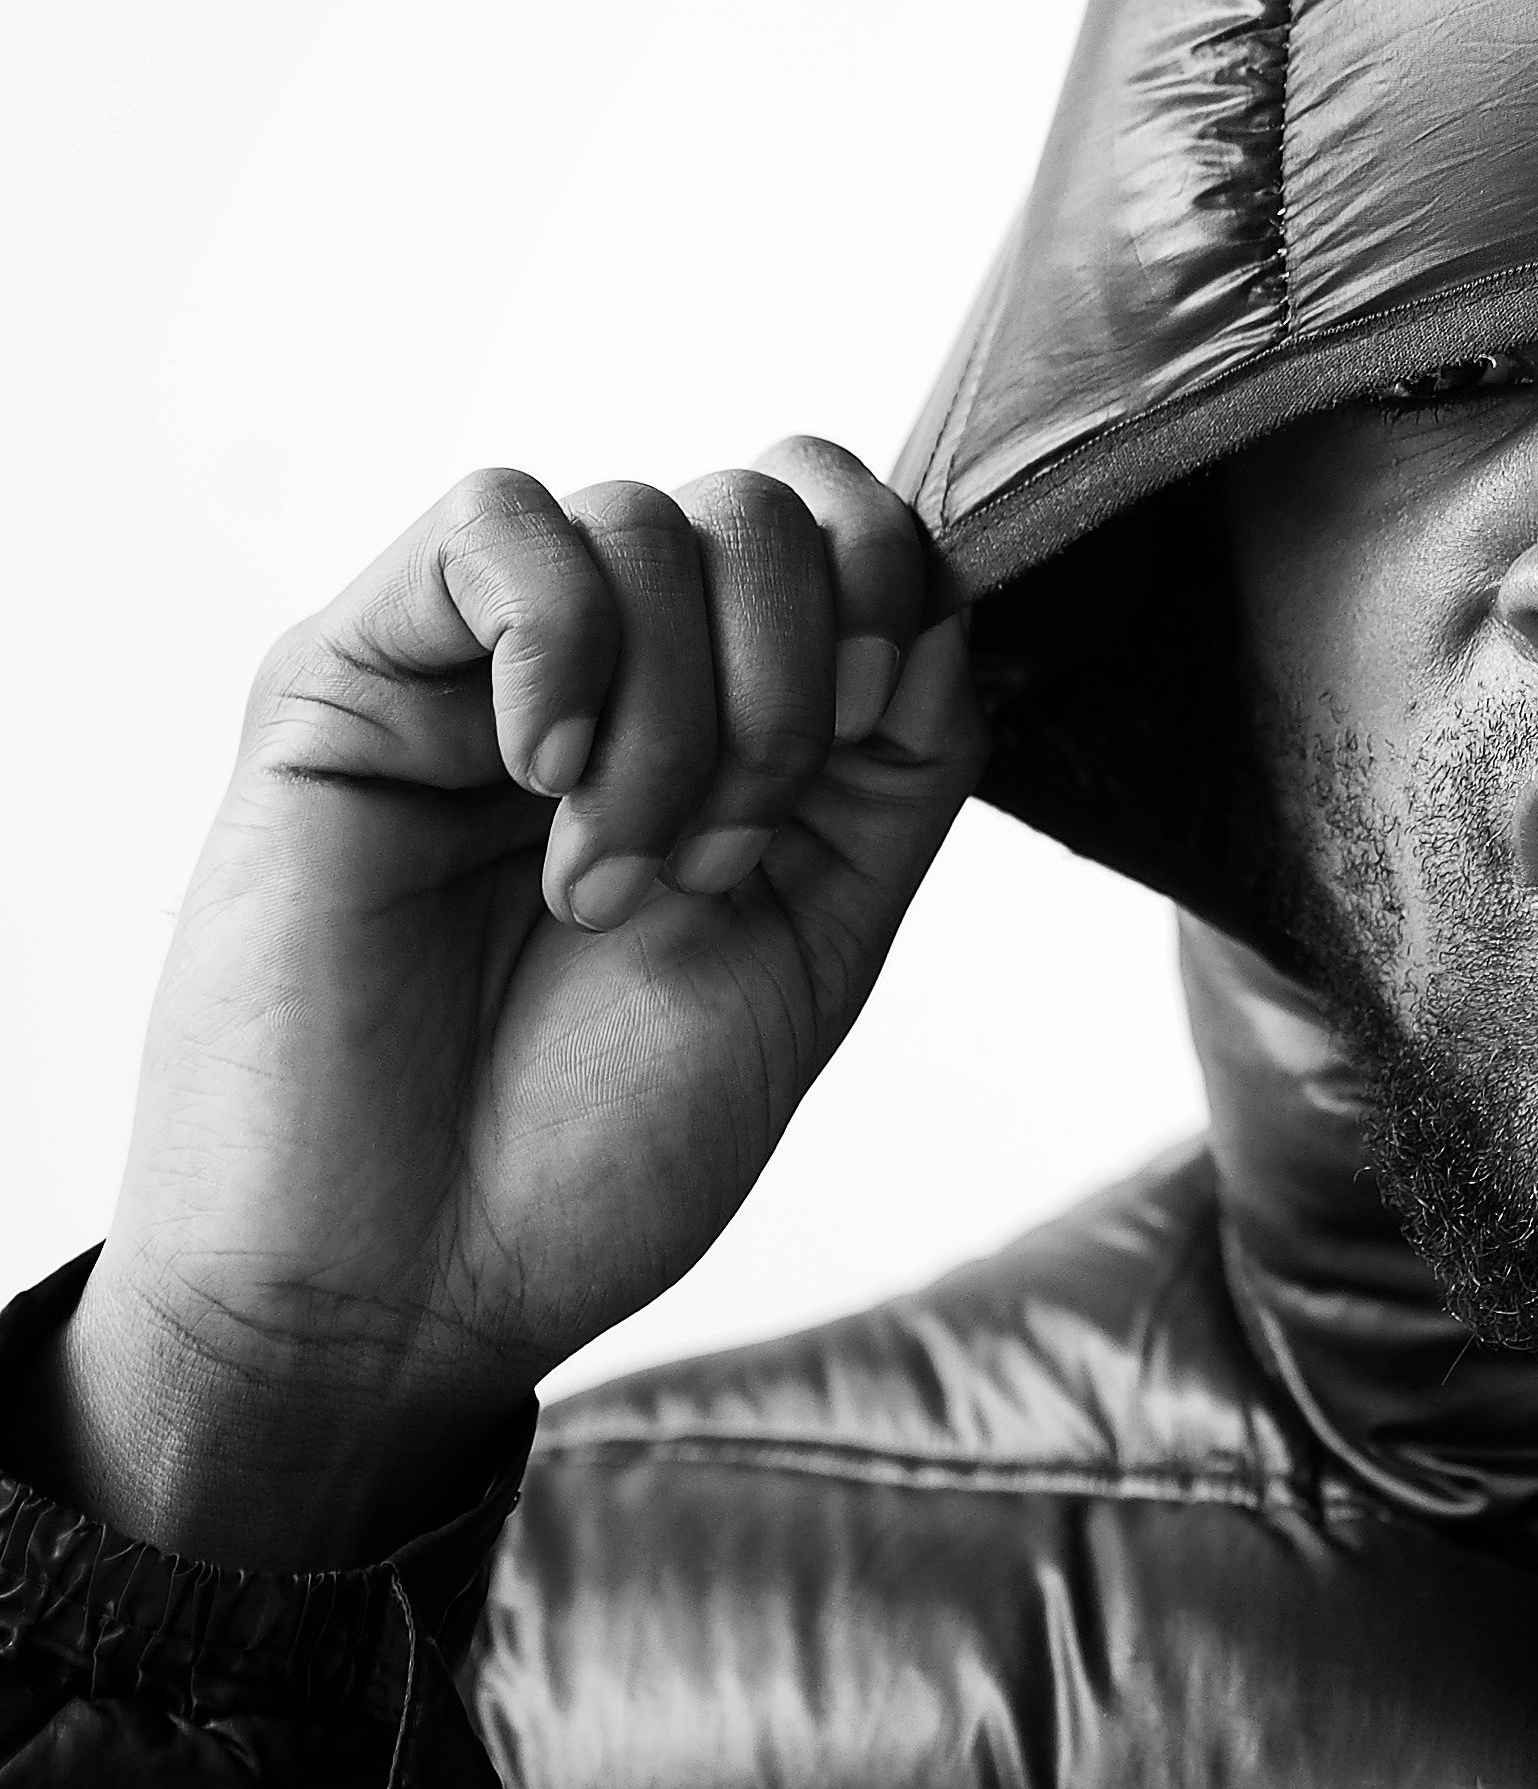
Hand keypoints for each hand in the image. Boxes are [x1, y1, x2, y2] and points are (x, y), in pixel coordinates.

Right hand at [23, 443, 984, 1564]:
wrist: (400, 1284)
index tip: (854, 759)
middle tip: (714, 864)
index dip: (896, 599)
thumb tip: (939, 590)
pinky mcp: (348, 675)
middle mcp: (621, 671)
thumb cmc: (600, 1141)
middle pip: (766, 504)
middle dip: (788, 686)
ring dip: (675, 716)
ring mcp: (483, 666)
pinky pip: (493, 521)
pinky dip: (563, 638)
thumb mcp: (823, 936)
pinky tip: (542, 774)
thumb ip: (899, 762)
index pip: (854, 528)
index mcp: (740, 723)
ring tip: (604, 880)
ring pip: (643, 515)